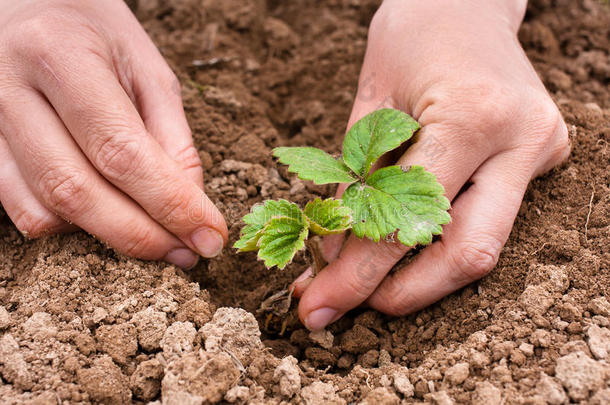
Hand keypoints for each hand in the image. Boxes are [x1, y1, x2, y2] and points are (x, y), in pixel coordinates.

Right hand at [0, 0, 226, 267]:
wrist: (27, 6)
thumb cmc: (96, 34)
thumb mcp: (148, 69)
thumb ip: (172, 137)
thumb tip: (191, 206)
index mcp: (61, 56)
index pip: (121, 151)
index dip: (171, 205)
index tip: (209, 237)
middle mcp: (9, 90)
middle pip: (78, 192)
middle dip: (142, 236)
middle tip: (186, 253)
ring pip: (46, 211)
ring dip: (108, 235)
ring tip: (153, 230)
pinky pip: (23, 210)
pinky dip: (71, 225)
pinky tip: (104, 208)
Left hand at [293, 0, 569, 329]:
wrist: (465, 3)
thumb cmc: (410, 38)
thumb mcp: (368, 106)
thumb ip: (356, 184)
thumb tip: (334, 258)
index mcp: (471, 116)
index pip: (407, 221)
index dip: (357, 275)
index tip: (316, 305)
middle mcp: (520, 140)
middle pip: (467, 254)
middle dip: (402, 294)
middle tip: (345, 305)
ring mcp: (540, 150)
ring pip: (485, 246)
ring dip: (422, 277)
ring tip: (366, 283)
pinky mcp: (541, 158)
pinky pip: (488, 219)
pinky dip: (439, 244)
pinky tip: (400, 248)